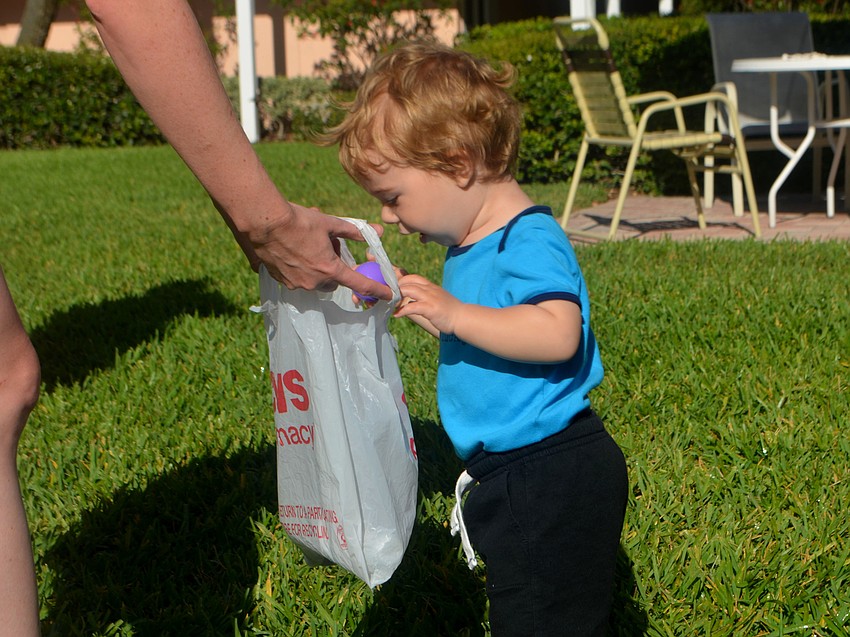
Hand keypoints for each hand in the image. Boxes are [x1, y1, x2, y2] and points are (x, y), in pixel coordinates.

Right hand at [232, 202, 393, 300]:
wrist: (264, 223)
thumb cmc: (299, 221)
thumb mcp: (330, 223)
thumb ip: (354, 231)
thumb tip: (377, 231)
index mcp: (330, 269)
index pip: (359, 283)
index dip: (376, 289)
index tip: (388, 295)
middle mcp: (314, 282)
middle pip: (333, 281)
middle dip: (333, 269)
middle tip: (327, 248)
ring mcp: (297, 284)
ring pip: (315, 280)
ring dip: (317, 268)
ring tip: (307, 246)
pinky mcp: (282, 281)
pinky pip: (299, 279)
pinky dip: (301, 268)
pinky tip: (293, 250)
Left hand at [394, 273, 462, 333]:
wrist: (463, 318)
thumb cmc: (449, 310)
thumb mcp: (437, 298)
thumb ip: (426, 296)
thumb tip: (411, 299)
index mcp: (431, 286)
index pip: (413, 277)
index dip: (401, 280)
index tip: (392, 288)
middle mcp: (430, 289)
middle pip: (408, 282)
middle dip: (395, 288)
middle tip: (387, 297)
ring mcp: (430, 298)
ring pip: (409, 291)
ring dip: (397, 297)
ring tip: (389, 304)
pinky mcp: (431, 309)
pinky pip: (413, 307)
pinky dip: (403, 311)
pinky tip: (397, 315)